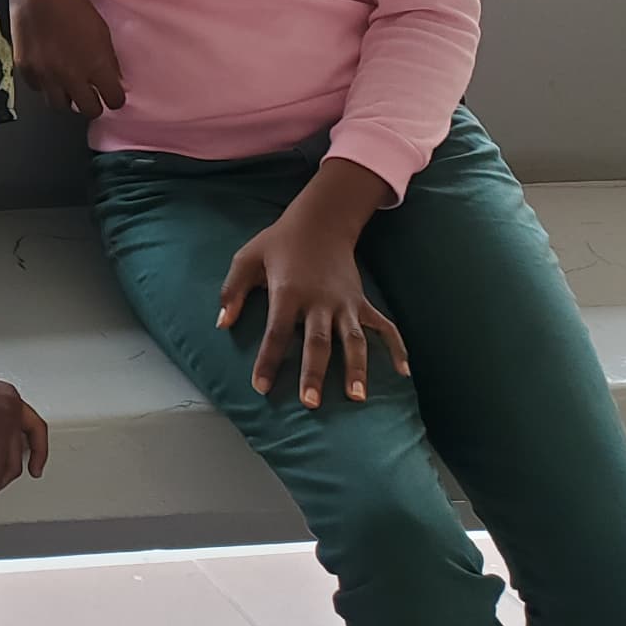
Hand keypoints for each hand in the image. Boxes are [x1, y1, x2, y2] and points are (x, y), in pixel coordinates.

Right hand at [10, 0, 127, 118]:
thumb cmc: (71, 3)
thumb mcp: (101, 29)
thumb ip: (108, 59)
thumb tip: (115, 80)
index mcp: (96, 64)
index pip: (114, 101)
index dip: (115, 97)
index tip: (111, 91)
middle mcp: (71, 75)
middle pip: (89, 111)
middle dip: (93, 102)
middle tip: (91, 91)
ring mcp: (46, 75)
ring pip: (60, 105)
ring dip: (67, 96)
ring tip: (67, 82)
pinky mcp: (26, 70)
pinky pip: (38, 89)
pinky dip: (45, 83)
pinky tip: (48, 69)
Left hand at [220, 208, 410, 408]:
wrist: (320, 222)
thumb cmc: (278, 243)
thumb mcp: (246, 258)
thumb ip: (232, 291)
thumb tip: (222, 324)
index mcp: (287, 292)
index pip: (276, 332)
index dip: (268, 360)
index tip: (261, 387)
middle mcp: (319, 300)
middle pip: (317, 342)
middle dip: (314, 373)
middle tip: (311, 403)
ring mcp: (345, 303)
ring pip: (353, 339)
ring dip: (356, 368)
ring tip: (356, 397)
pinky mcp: (362, 302)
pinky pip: (383, 327)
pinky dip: (396, 347)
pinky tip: (403, 371)